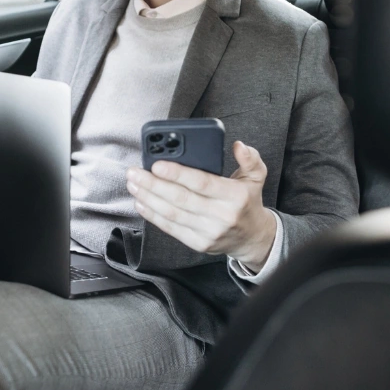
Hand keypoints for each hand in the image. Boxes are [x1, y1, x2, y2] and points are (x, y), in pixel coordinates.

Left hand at [126, 141, 276, 271]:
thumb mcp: (256, 177)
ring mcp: (208, 232)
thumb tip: (238, 145)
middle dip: (153, 184)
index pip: (202, 183)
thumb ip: (250, 158)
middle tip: (135, 172)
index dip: (177, 174)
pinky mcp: (198, 243)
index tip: (157, 164)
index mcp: (234, 196)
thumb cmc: (247, 202)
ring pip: (172, 214)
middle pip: (180, 198)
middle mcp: (221, 215)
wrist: (252, 238)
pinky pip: (171, 228)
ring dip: (148, 198)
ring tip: (133, 184)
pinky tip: (141, 202)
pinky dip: (153, 215)